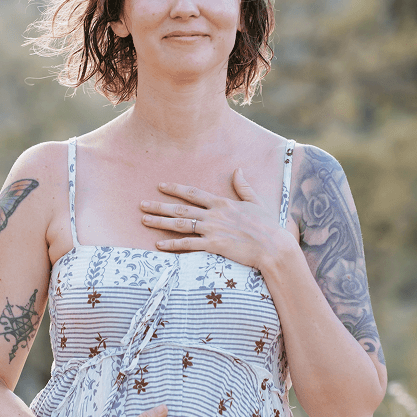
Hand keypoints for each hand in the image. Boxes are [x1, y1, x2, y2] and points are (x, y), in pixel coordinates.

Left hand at [140, 169, 287, 269]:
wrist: (274, 246)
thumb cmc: (268, 226)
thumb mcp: (256, 202)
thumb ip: (244, 187)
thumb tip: (238, 170)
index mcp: (223, 203)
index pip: (193, 193)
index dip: (175, 188)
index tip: (160, 185)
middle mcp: (214, 214)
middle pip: (180, 208)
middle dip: (159, 205)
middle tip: (141, 204)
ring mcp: (213, 230)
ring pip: (180, 224)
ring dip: (160, 221)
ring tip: (143, 220)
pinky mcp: (214, 246)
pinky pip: (188, 244)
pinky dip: (172, 244)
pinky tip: (158, 244)